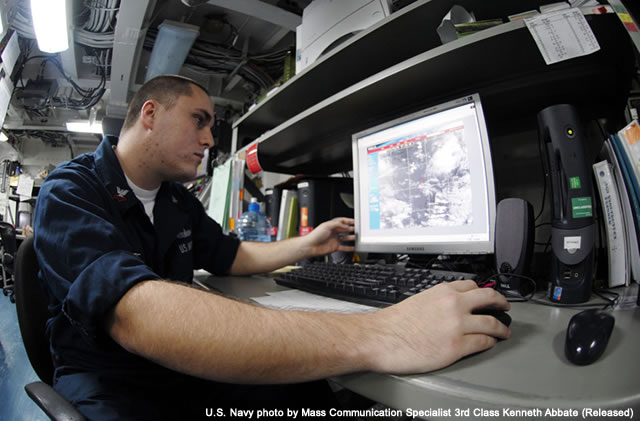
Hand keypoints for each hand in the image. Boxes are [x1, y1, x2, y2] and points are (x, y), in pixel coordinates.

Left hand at [304, 217, 354, 256]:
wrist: (310, 246)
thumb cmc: (315, 235)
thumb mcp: (327, 226)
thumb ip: (337, 224)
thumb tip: (346, 226)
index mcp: (331, 225)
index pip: (341, 221)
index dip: (348, 221)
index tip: (354, 221)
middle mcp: (333, 232)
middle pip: (344, 229)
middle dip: (351, 228)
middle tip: (357, 229)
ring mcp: (334, 239)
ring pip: (345, 238)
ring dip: (351, 237)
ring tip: (357, 237)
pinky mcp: (334, 247)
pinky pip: (343, 247)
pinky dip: (348, 248)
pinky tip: (353, 247)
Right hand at [367, 280, 510, 373]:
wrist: (381, 338)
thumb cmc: (393, 323)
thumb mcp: (418, 300)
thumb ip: (437, 300)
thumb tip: (446, 307)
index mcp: (443, 292)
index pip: (472, 286)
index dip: (484, 291)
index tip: (488, 295)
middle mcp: (453, 305)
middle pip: (489, 299)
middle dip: (502, 303)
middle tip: (505, 308)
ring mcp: (457, 326)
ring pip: (491, 323)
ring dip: (501, 328)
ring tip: (504, 332)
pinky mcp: (457, 347)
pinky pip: (483, 343)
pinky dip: (491, 343)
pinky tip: (491, 343)